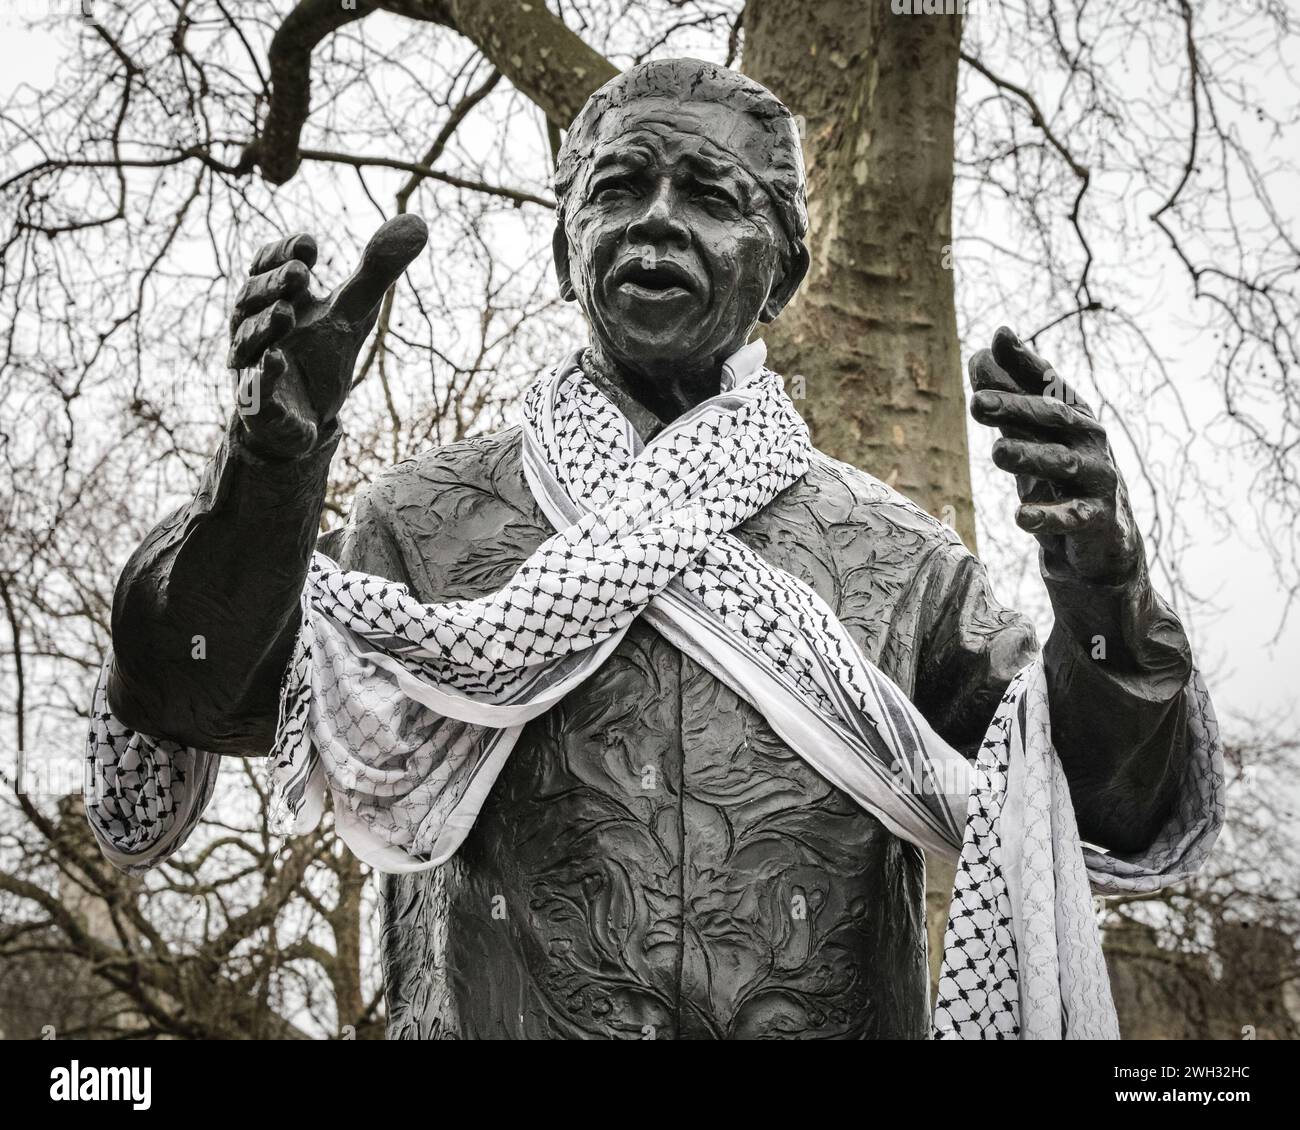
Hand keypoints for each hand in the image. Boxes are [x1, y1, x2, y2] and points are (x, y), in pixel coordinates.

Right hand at [227, 214, 427, 457]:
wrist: (308, 418)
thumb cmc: (322, 354)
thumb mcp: (355, 310)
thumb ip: (378, 269)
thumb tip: (417, 222)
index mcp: (274, 298)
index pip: (266, 265)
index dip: (282, 252)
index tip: (311, 245)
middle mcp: (254, 328)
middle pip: (252, 297)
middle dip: (274, 285)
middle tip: (302, 275)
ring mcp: (252, 366)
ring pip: (248, 339)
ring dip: (266, 325)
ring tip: (288, 312)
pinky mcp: (259, 406)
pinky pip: (254, 389)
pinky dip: (263, 375)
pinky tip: (276, 361)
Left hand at [969, 326, 1139, 582]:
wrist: (1101, 537)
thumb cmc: (1060, 476)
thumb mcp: (1034, 436)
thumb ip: (1009, 399)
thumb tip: (978, 354)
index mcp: (1073, 416)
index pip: (1048, 383)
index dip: (1025, 361)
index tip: (999, 337)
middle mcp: (1090, 440)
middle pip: (1053, 418)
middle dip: (1015, 407)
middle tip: (976, 403)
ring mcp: (1097, 478)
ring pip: (1061, 463)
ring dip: (1029, 455)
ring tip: (997, 452)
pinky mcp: (1098, 518)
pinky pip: (1072, 516)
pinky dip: (1048, 516)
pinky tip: (1021, 517)